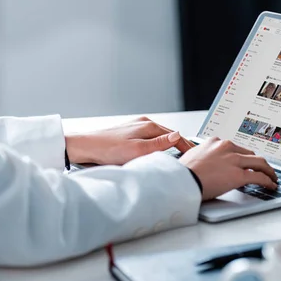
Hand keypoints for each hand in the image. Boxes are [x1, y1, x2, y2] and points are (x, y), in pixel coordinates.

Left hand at [65, 116, 194, 164]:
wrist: (85, 148)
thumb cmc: (108, 149)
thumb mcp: (138, 150)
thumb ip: (160, 144)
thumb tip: (178, 136)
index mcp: (149, 126)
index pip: (176, 136)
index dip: (187, 146)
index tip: (195, 155)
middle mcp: (143, 124)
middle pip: (168, 135)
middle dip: (180, 145)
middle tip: (190, 157)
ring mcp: (135, 128)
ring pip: (159, 137)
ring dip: (168, 145)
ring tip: (177, 155)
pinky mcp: (128, 134)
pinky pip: (149, 139)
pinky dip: (157, 146)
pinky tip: (156, 152)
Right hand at [179, 137, 277, 200]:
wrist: (180, 181)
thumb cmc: (182, 173)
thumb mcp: (192, 158)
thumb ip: (204, 158)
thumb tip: (207, 165)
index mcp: (215, 142)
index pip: (236, 148)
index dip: (243, 157)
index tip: (246, 162)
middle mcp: (227, 147)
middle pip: (250, 154)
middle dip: (258, 163)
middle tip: (263, 169)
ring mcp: (234, 160)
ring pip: (259, 163)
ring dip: (268, 171)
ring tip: (272, 177)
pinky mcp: (238, 175)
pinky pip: (258, 177)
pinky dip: (268, 181)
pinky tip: (271, 185)